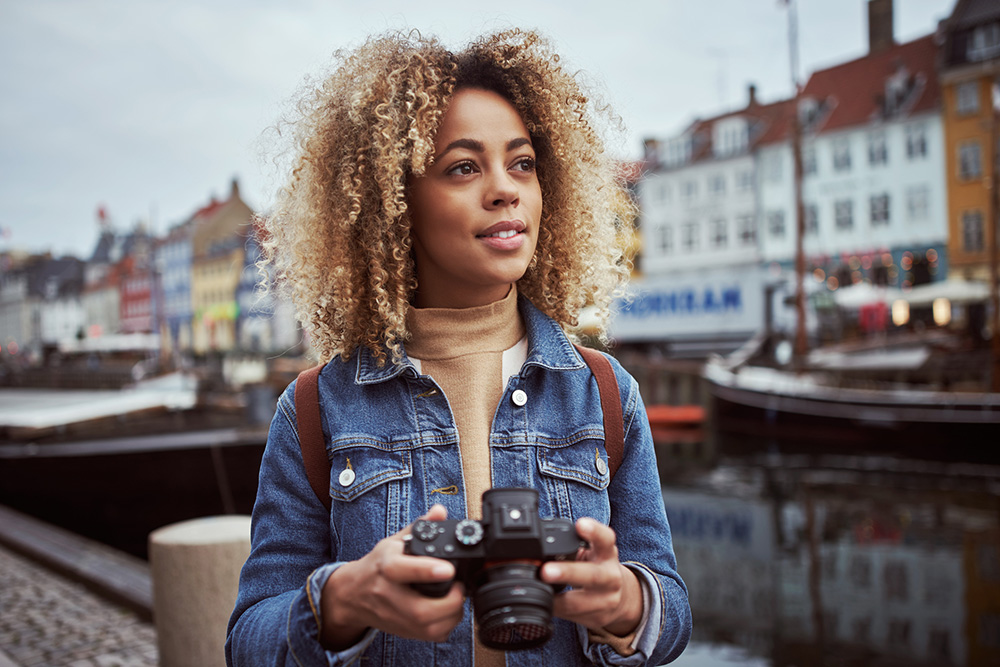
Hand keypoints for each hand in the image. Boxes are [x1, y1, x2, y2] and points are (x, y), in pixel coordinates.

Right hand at [320, 504, 464, 649]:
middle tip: (460, 587)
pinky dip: (447, 625)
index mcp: (386, 566)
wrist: (353, 595)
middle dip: (450, 601)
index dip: (426, 571)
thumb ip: (420, 526)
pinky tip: (448, 611)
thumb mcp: (394, 541)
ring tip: (457, 597)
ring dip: (452, 614)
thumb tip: (440, 511)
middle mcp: (388, 594)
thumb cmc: (377, 566)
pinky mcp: (403, 631)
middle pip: (420, 610)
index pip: (402, 570)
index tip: (447, 569)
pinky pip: (431, 635)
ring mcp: (395, 616)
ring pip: (428, 627)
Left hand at [541, 517, 642, 635]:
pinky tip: (545, 606)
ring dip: (558, 600)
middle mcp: (610, 576)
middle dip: (568, 573)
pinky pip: (572, 617)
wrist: (621, 598)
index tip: (580, 524)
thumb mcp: (594, 553)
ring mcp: (606, 601)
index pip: (605, 539)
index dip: (594, 531)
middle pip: (592, 575)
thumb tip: (537, 543)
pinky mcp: (597, 618)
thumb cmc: (597, 568)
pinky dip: (556, 611)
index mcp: (607, 553)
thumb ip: (573, 546)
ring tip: (540, 594)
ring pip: (581, 603)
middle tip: (546, 571)